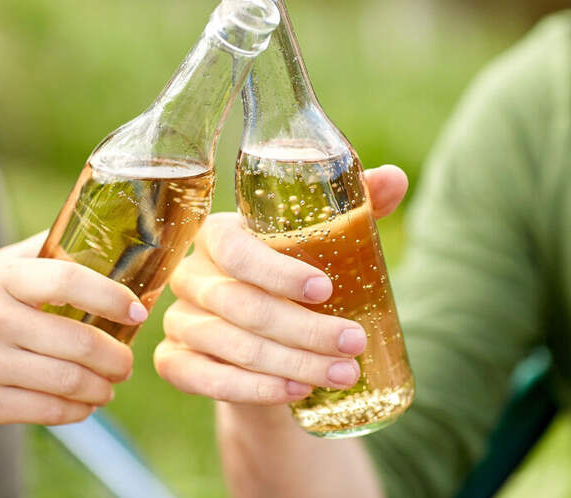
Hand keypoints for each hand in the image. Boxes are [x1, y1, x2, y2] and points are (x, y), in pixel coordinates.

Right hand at [0, 232, 147, 428]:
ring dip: (102, 388)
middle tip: (126, 362)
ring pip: (68, 381)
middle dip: (116, 357)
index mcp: (1, 278)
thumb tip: (100, 235)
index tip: (138, 310)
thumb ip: (40, 253)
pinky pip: (45, 412)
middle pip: (78, 341)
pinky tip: (83, 406)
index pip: (69, 279)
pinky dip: (76, 411)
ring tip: (109, 385)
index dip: (112, 295)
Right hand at [154, 165, 407, 403]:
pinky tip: (296, 391)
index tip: (326, 290)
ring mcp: (179, 321)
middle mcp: (191, 275)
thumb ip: (358, 205)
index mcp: (218, 235)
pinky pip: (205, 379)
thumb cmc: (295, 276)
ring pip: (233, 346)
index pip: (236, 250)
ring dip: (292, 363)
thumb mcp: (327, 239)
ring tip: (343, 373)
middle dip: (304, 329)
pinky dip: (254, 389)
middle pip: (241, 305)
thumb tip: (395, 179)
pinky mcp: (175, 362)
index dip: (279, 273)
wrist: (264, 336)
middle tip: (353, 343)